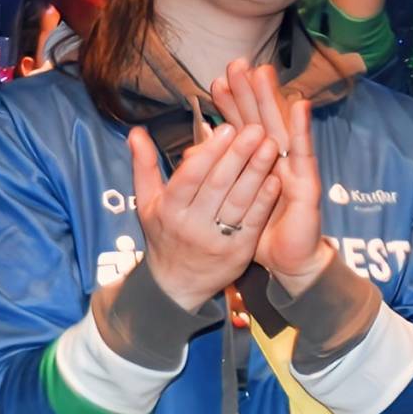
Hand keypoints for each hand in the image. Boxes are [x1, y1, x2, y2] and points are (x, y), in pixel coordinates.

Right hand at [126, 106, 282, 313]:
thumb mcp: (146, 203)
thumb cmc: (164, 234)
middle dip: (238, 155)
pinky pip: (253, 222)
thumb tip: (136, 131)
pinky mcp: (239, 252)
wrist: (177, 285)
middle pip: (217, 186)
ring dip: (257, 172)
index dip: (209, 153)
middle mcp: (192, 226)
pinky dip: (265, 200)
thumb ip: (143, 165)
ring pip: (238, 201)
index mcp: (169, 210)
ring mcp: (217, 240)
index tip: (226, 128)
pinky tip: (276, 179)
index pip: (190, 177)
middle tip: (255, 128)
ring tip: (271, 145)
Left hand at [215, 62, 327, 294]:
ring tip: (264, 73)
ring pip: (280, 127)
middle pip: (258, 119)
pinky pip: (303, 152)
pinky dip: (302, 127)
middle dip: (248, 92)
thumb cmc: (256, 229)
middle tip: (238, 63)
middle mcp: (273, 159)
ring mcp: (292, 167)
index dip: (229, 104)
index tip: (217, 80)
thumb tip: (189, 152)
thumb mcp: (228, 202)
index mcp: (253, 163)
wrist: (287, 260)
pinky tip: (300, 104)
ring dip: (272, 99)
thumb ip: (212, 175)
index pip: (238, 127)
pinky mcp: (307, 182)